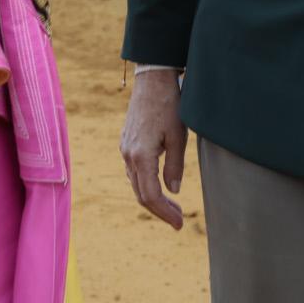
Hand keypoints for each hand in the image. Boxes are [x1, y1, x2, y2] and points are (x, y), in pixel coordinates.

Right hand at [120, 68, 186, 228]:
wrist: (152, 78)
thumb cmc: (169, 104)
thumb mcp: (178, 136)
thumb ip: (174, 166)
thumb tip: (173, 190)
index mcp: (141, 155)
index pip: (150, 195)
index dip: (165, 213)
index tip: (179, 224)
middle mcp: (128, 155)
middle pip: (140, 193)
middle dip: (160, 209)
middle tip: (178, 220)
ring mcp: (125, 148)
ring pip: (135, 183)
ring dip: (153, 197)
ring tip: (173, 205)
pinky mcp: (126, 142)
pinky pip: (133, 171)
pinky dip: (146, 183)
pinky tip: (159, 184)